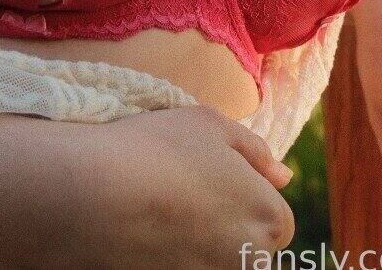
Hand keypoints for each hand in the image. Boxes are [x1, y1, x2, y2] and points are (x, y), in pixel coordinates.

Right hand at [69, 104, 294, 268]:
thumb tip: (284, 175)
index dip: (246, 191)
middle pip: (252, 244)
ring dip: (201, 237)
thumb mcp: (213, 125)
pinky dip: (174, 250)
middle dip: (229, 220)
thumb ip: (256, 151)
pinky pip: (188, 264)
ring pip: (219, 257)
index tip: (213, 172)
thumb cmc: (159, 148)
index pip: (276, 216)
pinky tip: (149, 228)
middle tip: (187, 189)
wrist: (97, 194)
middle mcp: (250, 259)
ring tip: (163, 206)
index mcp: (268, 217)